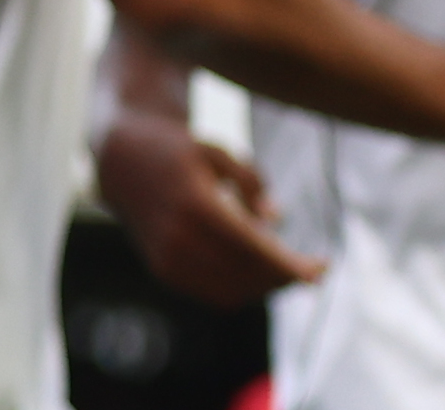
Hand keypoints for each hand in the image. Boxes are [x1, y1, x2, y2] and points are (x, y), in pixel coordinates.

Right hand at [96, 101, 323, 305]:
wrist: (122, 160)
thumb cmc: (177, 150)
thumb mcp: (217, 151)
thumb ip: (251, 182)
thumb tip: (275, 218)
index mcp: (195, 203)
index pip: (254, 247)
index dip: (291, 264)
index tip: (323, 270)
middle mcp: (179, 235)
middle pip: (248, 273)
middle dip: (286, 276)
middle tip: (311, 268)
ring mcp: (168, 257)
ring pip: (234, 290)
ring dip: (265, 285)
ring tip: (282, 267)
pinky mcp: (163, 270)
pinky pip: (213, 293)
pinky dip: (241, 289)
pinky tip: (255, 271)